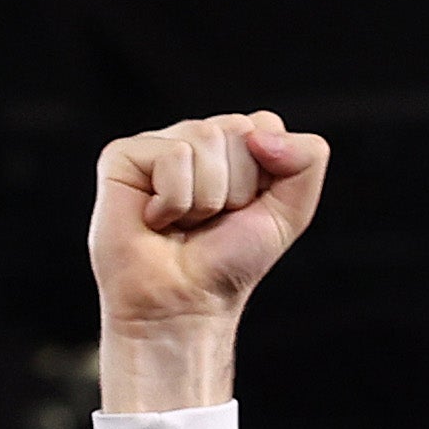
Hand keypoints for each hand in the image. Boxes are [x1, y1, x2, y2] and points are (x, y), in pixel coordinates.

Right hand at [92, 113, 328, 410]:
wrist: (185, 303)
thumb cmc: (230, 261)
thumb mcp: (290, 211)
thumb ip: (306, 160)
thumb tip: (260, 133)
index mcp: (232, 144)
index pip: (266, 125)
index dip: (265, 178)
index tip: (245, 211)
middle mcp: (194, 137)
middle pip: (239, 130)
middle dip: (238, 188)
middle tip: (211, 222)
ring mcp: (157, 144)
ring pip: (206, 139)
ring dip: (206, 199)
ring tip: (184, 223)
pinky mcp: (122, 156)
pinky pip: (173, 156)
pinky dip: (176, 201)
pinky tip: (156, 220)